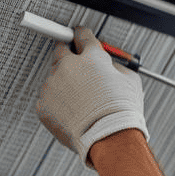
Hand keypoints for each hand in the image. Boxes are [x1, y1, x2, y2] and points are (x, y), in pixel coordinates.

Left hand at [35, 26, 146, 165]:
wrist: (108, 139)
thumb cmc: (122, 113)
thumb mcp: (131, 81)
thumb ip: (115, 66)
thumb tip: (109, 64)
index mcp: (91, 57)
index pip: (82, 35)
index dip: (82, 36)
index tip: (80, 38)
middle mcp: (68, 66)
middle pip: (61, 49)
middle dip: (69, 55)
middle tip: (78, 66)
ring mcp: (52, 85)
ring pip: (55, 77)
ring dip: (65, 84)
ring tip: (82, 102)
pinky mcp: (43, 104)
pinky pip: (49, 98)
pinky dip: (58, 103)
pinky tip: (73, 113)